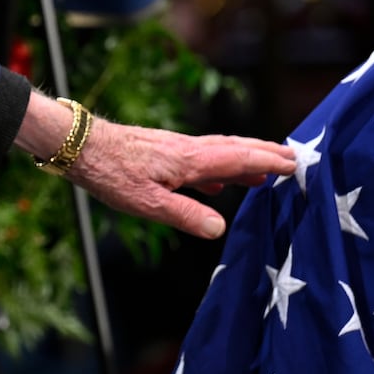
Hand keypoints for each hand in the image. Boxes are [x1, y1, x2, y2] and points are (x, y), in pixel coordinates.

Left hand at [69, 118, 294, 238]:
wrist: (78, 145)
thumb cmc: (110, 173)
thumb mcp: (147, 203)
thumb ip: (186, 215)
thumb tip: (221, 228)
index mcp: (189, 160)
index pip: (238, 158)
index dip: (268, 161)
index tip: (294, 163)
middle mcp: (186, 149)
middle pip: (234, 148)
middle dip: (263, 152)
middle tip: (292, 157)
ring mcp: (173, 148)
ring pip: (217, 152)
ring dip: (243, 159)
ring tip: (262, 172)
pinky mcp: (159, 152)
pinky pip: (199, 158)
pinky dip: (217, 167)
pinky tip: (214, 182)